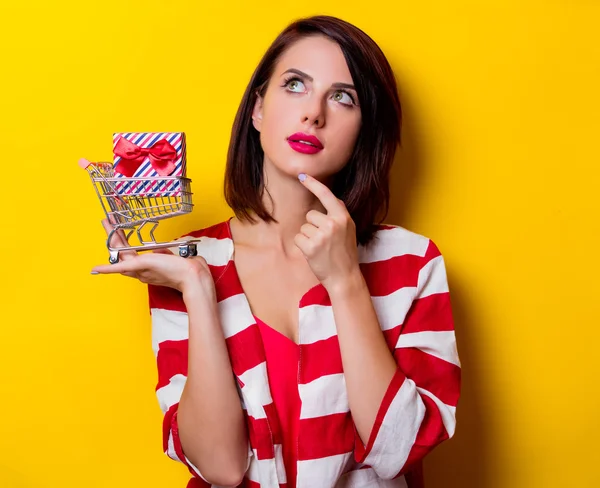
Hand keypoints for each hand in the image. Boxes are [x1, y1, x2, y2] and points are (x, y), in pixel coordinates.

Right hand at [91, 217, 213, 294]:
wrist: (194, 277)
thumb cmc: (189, 269)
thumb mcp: (175, 258)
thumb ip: (164, 254)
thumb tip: (158, 251)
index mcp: (149, 268)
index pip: (131, 254)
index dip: (123, 242)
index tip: (120, 231)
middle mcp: (142, 270)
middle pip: (122, 252)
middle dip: (113, 235)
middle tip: (107, 221)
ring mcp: (140, 269)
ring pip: (120, 252)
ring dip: (111, 236)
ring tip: (106, 221)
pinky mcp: (141, 266)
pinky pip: (120, 268)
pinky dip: (107, 268)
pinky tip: (95, 269)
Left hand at [294, 174, 360, 291]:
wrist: (345, 277)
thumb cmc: (345, 253)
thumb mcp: (349, 230)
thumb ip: (339, 214)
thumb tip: (330, 197)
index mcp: (343, 218)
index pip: (326, 195)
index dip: (313, 184)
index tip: (302, 175)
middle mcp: (333, 224)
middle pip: (310, 215)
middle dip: (313, 226)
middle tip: (325, 241)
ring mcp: (322, 236)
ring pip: (304, 227)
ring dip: (308, 237)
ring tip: (321, 248)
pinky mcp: (311, 247)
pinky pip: (298, 238)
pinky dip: (302, 246)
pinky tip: (314, 253)